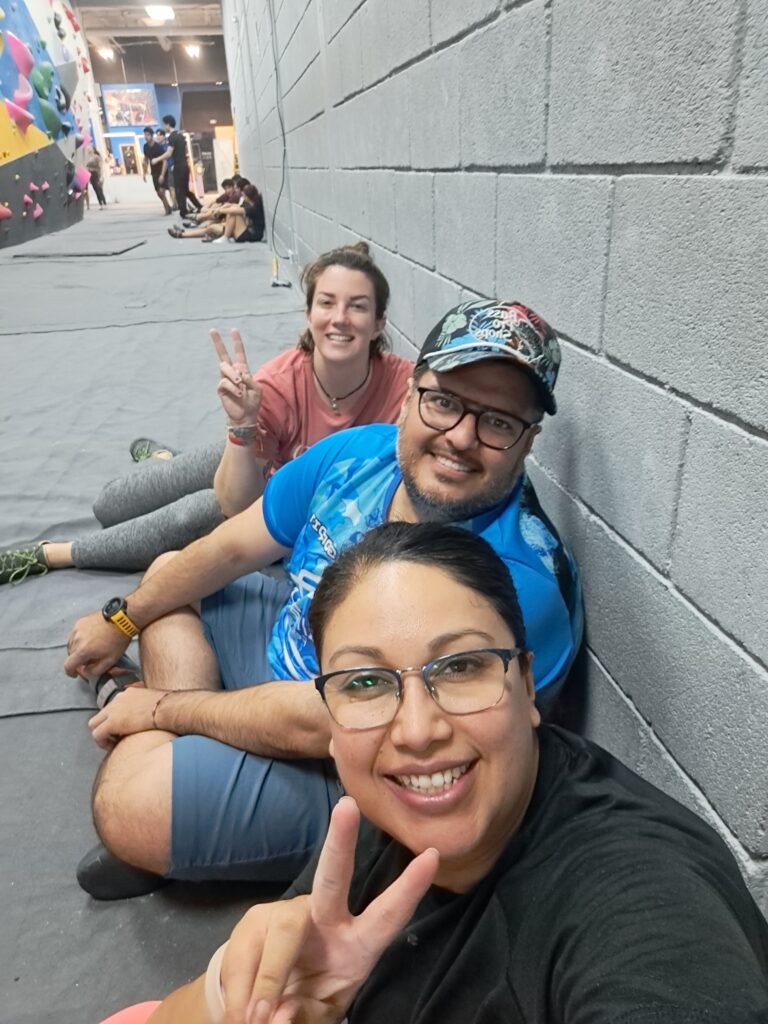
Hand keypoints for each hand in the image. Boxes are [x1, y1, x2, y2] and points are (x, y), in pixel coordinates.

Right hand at [64, 611, 130, 679]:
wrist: (121, 619)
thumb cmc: (117, 639)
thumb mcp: (109, 661)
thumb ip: (94, 671)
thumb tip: (85, 672)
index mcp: (82, 650)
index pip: (68, 665)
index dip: (70, 672)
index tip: (75, 674)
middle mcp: (76, 639)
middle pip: (71, 655)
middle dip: (78, 660)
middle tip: (90, 660)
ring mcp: (77, 629)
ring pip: (71, 645)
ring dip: (78, 649)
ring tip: (92, 649)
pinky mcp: (80, 622)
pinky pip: (75, 635)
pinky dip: (79, 639)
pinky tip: (91, 639)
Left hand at [87, 685, 168, 749]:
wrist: (169, 709)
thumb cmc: (170, 708)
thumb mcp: (157, 702)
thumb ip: (149, 706)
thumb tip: (156, 714)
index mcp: (129, 693)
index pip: (113, 707)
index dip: (114, 720)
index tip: (123, 730)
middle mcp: (118, 699)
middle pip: (100, 715)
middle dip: (104, 727)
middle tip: (115, 738)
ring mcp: (113, 710)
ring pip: (94, 724)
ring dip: (102, 735)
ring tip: (113, 744)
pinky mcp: (112, 722)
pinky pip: (97, 735)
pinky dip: (102, 742)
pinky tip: (113, 747)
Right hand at [210, 328, 262, 426]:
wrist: (246, 416)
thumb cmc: (252, 402)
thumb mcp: (257, 388)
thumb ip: (250, 379)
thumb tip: (238, 372)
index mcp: (242, 370)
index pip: (239, 354)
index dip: (236, 342)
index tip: (233, 330)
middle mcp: (232, 373)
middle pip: (223, 355)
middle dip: (218, 342)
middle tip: (212, 329)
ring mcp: (225, 380)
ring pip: (224, 367)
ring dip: (233, 374)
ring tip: (240, 384)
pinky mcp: (221, 388)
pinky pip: (225, 382)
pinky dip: (233, 388)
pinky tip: (239, 394)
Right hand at [219, 797, 438, 1022]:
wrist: (255, 1006)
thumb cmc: (303, 1003)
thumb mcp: (315, 1015)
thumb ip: (304, 1016)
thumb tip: (276, 1018)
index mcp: (355, 946)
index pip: (386, 916)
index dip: (409, 889)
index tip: (432, 856)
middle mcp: (324, 921)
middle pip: (333, 878)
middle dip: (342, 842)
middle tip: (347, 808)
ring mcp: (285, 917)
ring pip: (281, 934)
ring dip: (268, 984)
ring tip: (253, 1021)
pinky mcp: (253, 923)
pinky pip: (246, 960)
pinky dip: (244, 996)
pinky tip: (244, 1015)